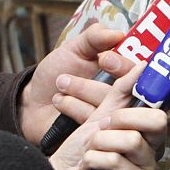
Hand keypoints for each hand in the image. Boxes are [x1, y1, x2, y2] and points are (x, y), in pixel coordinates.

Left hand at [18, 25, 127, 142]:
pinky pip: (96, 124)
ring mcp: (110, 117)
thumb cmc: (55, 74)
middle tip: (69, 77)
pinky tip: (59, 101)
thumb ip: (94, 38)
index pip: (137, 71)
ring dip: (80, 92)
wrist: (33, 103)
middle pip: (125, 94)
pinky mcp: (99, 135)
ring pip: (109, 108)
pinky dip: (74, 108)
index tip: (104, 59)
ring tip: (60, 85)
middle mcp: (121, 96)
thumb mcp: (73, 49)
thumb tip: (118, 34)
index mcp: (120, 74)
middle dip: (95, 84)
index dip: (123, 65)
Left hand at [52, 64, 169, 169]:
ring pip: (132, 140)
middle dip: (122, 117)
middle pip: (157, 120)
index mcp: (149, 127)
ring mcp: (146, 166)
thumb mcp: (100, 112)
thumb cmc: (79, 148)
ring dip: (100, 142)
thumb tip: (144, 65)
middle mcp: (154, 146)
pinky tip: (90, 167)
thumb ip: (122, 90)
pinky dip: (93, 159)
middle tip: (103, 124)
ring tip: (91, 150)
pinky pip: (116, 160)